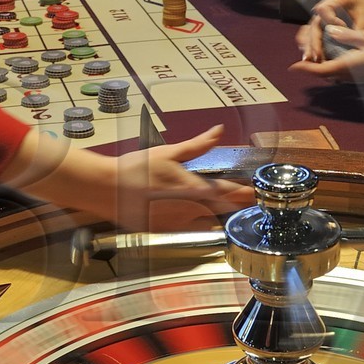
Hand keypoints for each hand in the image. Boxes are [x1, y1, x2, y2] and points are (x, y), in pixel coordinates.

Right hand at [4, 124, 254, 230]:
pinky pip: (189, 228)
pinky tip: (192, 212)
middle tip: (245, 198)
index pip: (230, 194)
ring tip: (220, 204)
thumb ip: (197, 145)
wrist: (106, 190)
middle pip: (223, 211)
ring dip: (216, 214)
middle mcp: (191, 211)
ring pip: (208, 222)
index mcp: (194, 190)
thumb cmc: (135, 169)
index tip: (257, 192)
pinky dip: (196, 221)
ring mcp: (179, 224)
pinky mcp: (166, 232)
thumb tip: (219, 131)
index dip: (247, 193)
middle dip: (235, 204)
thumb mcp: (168, 153)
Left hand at [291, 25, 363, 83]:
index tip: (292, 66)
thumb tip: (329, 30)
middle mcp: (347, 75)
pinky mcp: (359, 75)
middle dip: (309, 67)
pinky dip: (330, 65)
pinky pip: (339, 73)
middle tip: (299, 57)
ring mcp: (354, 77)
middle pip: (322, 73)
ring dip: (320, 67)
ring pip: (330, 74)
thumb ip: (346, 35)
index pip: (319, 70)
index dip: (304, 68)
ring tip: (311, 55)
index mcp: (346, 66)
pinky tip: (330, 56)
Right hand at [298, 0, 363, 62]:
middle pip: (314, 24)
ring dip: (309, 45)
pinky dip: (312, 46)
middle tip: (315, 56)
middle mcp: (325, 8)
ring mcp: (323, 16)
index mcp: (336, 0)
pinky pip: (314, 36)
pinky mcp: (324, 25)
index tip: (342, 29)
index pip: (323, 10)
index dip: (329, 21)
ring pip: (311, 31)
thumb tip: (350, 43)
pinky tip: (312, 58)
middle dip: (314, 41)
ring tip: (308, 59)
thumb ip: (358, 28)